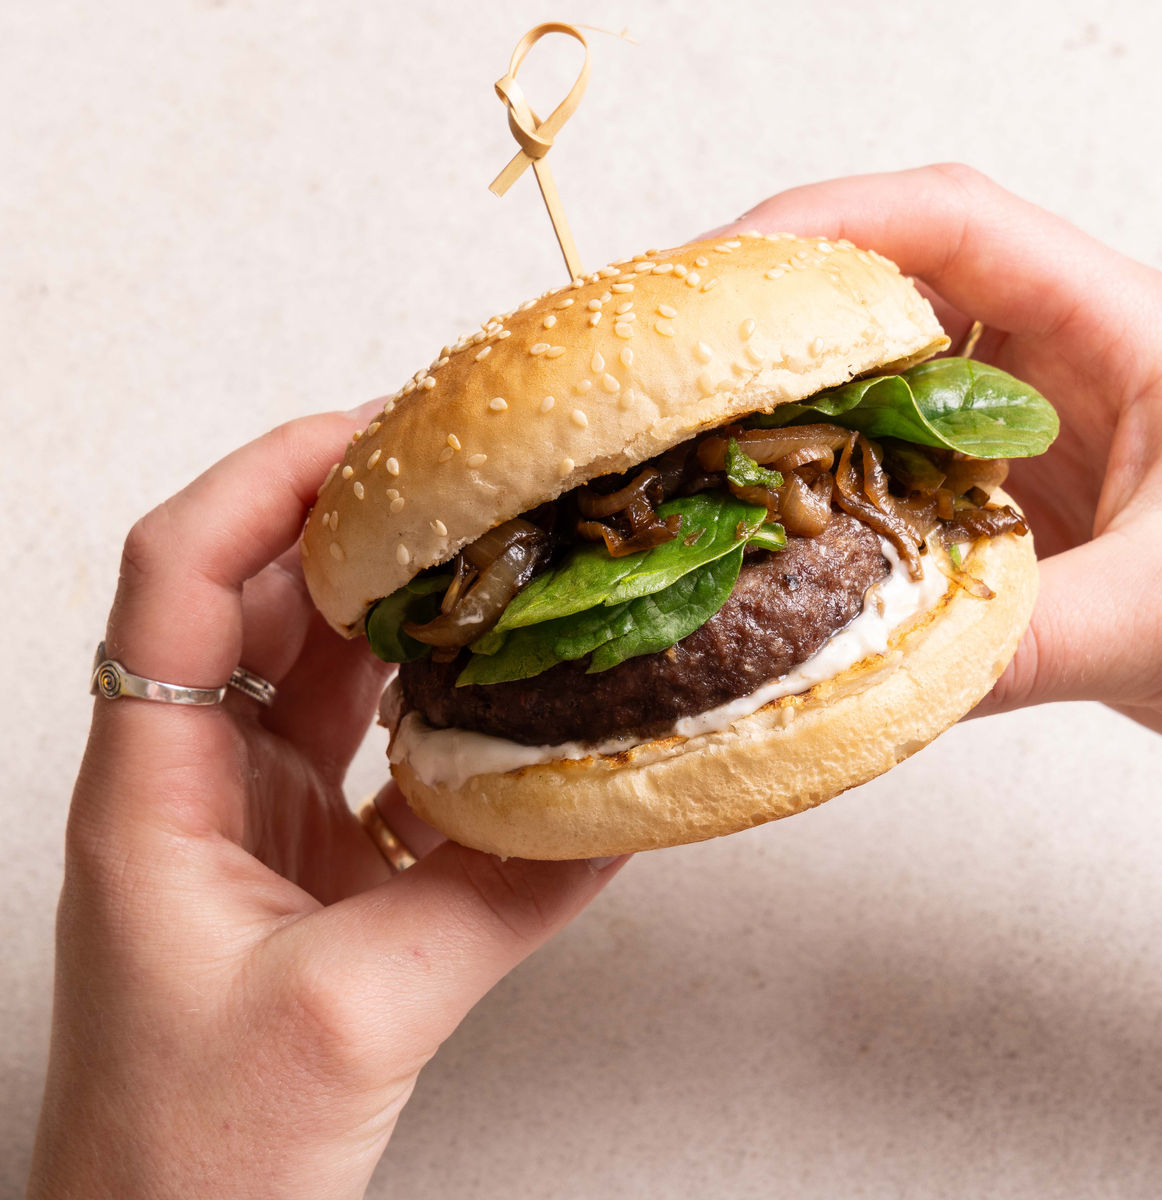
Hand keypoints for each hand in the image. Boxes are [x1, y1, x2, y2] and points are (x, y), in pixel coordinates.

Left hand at [27, 412, 625, 1199]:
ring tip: (496, 561)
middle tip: (463, 477)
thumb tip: (610, 815)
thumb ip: (491, 902)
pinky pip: (377, 750)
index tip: (369, 433)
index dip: (265, 480)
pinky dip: (440, 712)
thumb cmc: (189, 1166)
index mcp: (153, 792)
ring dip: (404, 612)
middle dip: (354, 521)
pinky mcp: (308, 863)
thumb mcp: (349, 1018)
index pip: (177, 574)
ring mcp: (254, 820)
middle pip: (259, 598)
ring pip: (323, 669)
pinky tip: (507, 702)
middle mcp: (194, 782)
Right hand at [732, 165, 1161, 800]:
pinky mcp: (1011, 506)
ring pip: (884, 383)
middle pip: (898, 286)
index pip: (958, 222)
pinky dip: (830, 487)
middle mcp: (1070, 366)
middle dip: (781, 307)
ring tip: (700, 436)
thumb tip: (877, 669)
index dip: (830, 223)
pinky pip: (894, 471)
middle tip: (677, 353)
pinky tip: (779, 523)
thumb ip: (1033, 635)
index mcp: (1128, 333)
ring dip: (795, 403)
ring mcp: (1034, 437)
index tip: (726, 266)